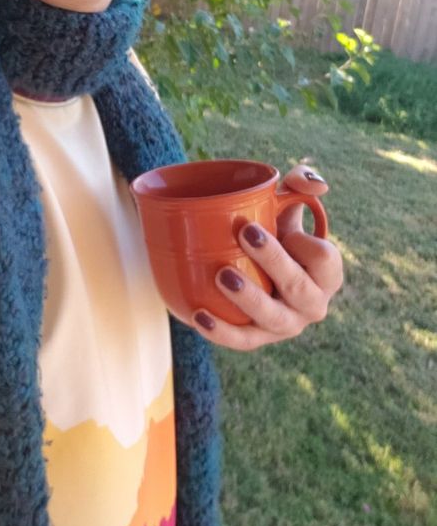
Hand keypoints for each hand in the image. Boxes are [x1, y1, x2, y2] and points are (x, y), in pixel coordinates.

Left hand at [191, 164, 342, 350]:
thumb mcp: (290, 205)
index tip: (280, 222)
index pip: (324, 258)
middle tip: (244, 233)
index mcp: (327, 272)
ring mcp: (287, 325)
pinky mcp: (260, 338)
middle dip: (274, 262)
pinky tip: (199, 316)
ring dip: (249, 300)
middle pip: (299, 288)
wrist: (255, 266)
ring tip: (221, 275)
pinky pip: (243, 341)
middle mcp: (313, 303)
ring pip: (273, 320)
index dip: (304, 242)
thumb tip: (315, 184)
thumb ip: (302, 183)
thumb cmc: (277, 232)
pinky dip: (221, 333)